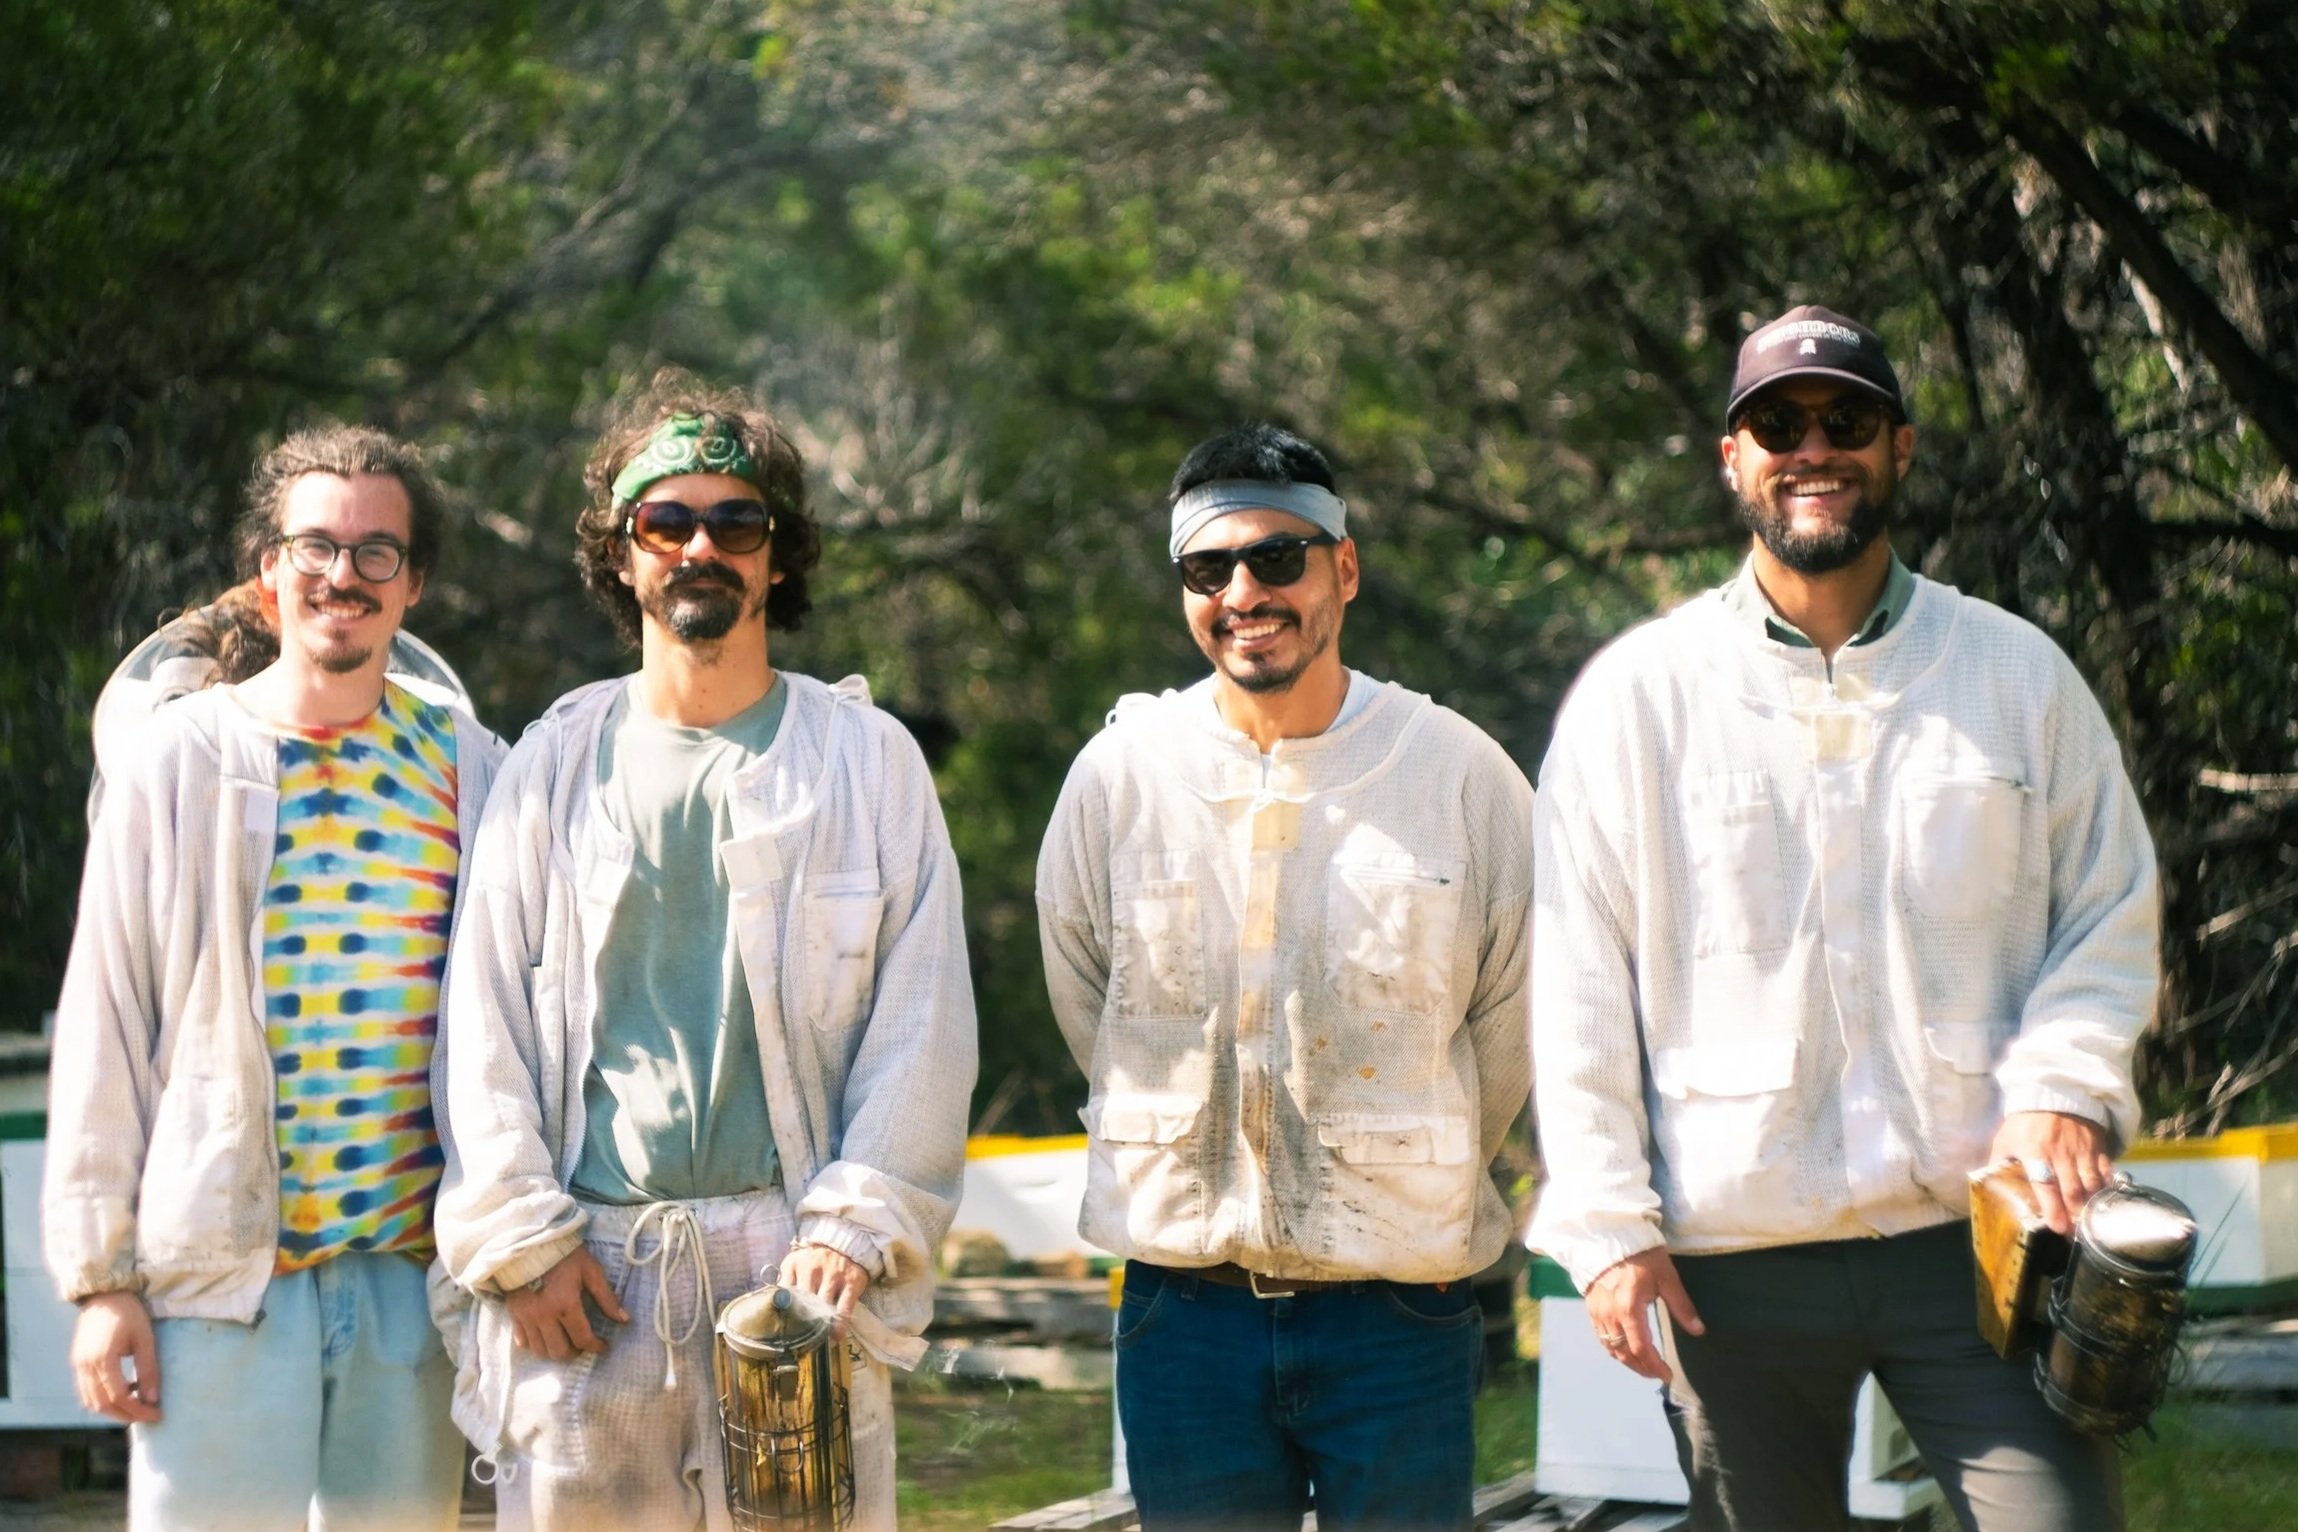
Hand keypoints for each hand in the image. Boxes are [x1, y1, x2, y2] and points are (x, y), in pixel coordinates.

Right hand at [72, 1292, 160, 1423]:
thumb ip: (148, 1369)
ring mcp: (78, 1365)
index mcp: (102, 1359)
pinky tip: (123, 1390)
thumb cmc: (129, 1313)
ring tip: (137, 1405)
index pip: (119, 1397)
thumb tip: (153, 1399)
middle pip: (101, 1405)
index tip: (156, 1414)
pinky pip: (86, 1390)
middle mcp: (85, 1366)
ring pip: (90, 1401)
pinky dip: (102, 1398)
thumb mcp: (145, 1339)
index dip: (138, 1410)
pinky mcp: (77, 1362)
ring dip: (112, 1409)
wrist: (104, 1294)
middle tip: (147, 1415)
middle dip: (125, 1415)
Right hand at [506, 1247, 627, 1359]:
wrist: (531, 1241)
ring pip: (540, 1351)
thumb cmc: (564, 1254)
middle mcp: (544, 1316)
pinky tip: (545, 1335)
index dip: (596, 1347)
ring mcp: (526, 1317)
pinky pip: (522, 1341)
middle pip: (560, 1352)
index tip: (604, 1346)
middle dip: (576, 1352)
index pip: (583, 1339)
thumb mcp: (591, 1270)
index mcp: (565, 1304)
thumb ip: (606, 1297)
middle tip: (584, 1344)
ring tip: (566, 1341)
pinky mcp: (513, 1314)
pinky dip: (536, 1344)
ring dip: (555, 1351)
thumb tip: (624, 1319)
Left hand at [778, 1240, 871, 1332]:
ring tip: (817, 1341)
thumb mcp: (795, 1263)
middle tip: (800, 1339)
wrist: (845, 1243)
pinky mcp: (852, 1282)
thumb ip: (785, 1281)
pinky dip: (839, 1326)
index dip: (783, 1312)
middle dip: (801, 1323)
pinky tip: (835, 1336)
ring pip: (823, 1308)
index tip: (783, 1328)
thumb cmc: (815, 1259)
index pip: (784, 1292)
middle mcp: (812, 1269)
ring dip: (820, 1327)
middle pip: (803, 1303)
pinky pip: (845, 1309)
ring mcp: (833, 1275)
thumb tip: (774, 1306)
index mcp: (794, 1264)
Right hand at [1585, 1247, 1703, 1381]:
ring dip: (1628, 1362)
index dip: (1655, 1366)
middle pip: (1625, 1354)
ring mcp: (1597, 1313)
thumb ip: (1681, 1306)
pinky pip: (1601, 1338)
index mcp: (1629, 1309)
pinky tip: (1626, 1349)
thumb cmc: (1641, 1255)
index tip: (1668, 1375)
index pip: (1642, 1349)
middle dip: (1642, 1369)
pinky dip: (1614, 1349)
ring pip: (1611, 1349)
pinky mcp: (1591, 1309)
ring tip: (1645, 1366)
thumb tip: (1698, 1330)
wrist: (1609, 1236)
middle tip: (1658, 1375)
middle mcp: (1610, 1315)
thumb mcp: (1666, 1277)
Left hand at [1991, 1110, 2114, 1236]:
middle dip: (2075, 1215)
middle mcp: (2061, 1154)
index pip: (2045, 1184)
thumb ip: (1998, 1164)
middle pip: (2072, 1190)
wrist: (2054, 1095)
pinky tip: (2103, 1202)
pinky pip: (2107, 1173)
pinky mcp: (2098, 1147)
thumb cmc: (2025, 1123)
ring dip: (2091, 1206)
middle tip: (2074, 1234)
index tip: (2057, 1227)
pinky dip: (2106, 1189)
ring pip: (2092, 1185)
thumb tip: (1989, 1189)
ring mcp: (2082, 1151)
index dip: (2052, 1208)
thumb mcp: (2005, 1140)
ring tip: (2089, 1224)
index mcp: (2034, 1152)